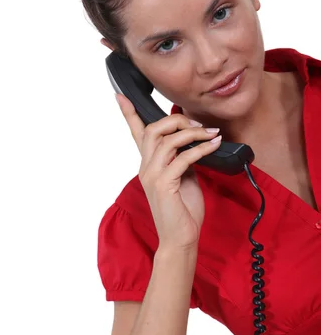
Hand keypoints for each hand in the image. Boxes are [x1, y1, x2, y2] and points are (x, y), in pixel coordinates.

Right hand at [116, 93, 221, 249]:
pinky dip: (201, 149)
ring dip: (193, 133)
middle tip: (200, 126)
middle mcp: (146, 168)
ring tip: (212, 135)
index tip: (120, 95)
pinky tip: (214, 146)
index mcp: (149, 165)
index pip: (135, 134)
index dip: (128, 113)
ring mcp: (153, 176)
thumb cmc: (182, 211)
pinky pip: (182, 158)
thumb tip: (192, 143)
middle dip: (177, 120)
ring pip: (167, 140)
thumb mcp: (184, 178)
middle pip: (153, 129)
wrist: (180, 238)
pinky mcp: (164, 185)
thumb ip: (182, 159)